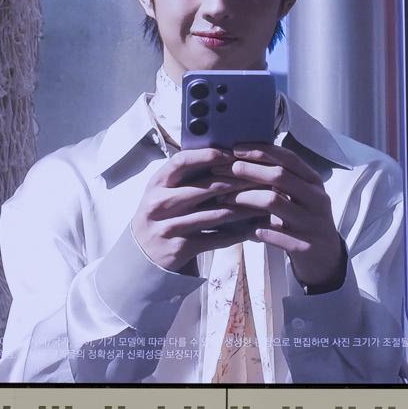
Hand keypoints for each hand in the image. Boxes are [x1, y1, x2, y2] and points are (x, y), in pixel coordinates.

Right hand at [130, 148, 257, 273]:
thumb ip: (185, 177)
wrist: (142, 254)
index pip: (181, 162)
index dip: (207, 155)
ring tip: (265, 203)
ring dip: (245, 208)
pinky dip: (238, 233)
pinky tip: (253, 228)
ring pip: (216, 214)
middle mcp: (161, 204)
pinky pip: (216, 238)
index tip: (230, 153)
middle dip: (238, 182)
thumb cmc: (161, 216)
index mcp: (157, 184)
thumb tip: (223, 156)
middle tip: (262, 178)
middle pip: (206, 188)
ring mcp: (170, 227)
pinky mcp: (181, 248)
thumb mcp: (163, 192)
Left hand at [223, 143, 345, 289]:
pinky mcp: (306, 246)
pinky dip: (256, 229)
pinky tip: (244, 230)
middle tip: (223, 170)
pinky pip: (274, 234)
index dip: (261, 151)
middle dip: (248, 170)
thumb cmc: (304, 220)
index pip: (288, 158)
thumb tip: (244, 158)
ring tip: (225, 199)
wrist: (326, 257)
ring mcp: (313, 222)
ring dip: (245, 198)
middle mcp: (317, 199)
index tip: (235, 149)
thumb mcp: (300, 196)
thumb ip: (281, 179)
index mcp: (314, 182)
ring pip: (274, 202)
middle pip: (279, 176)